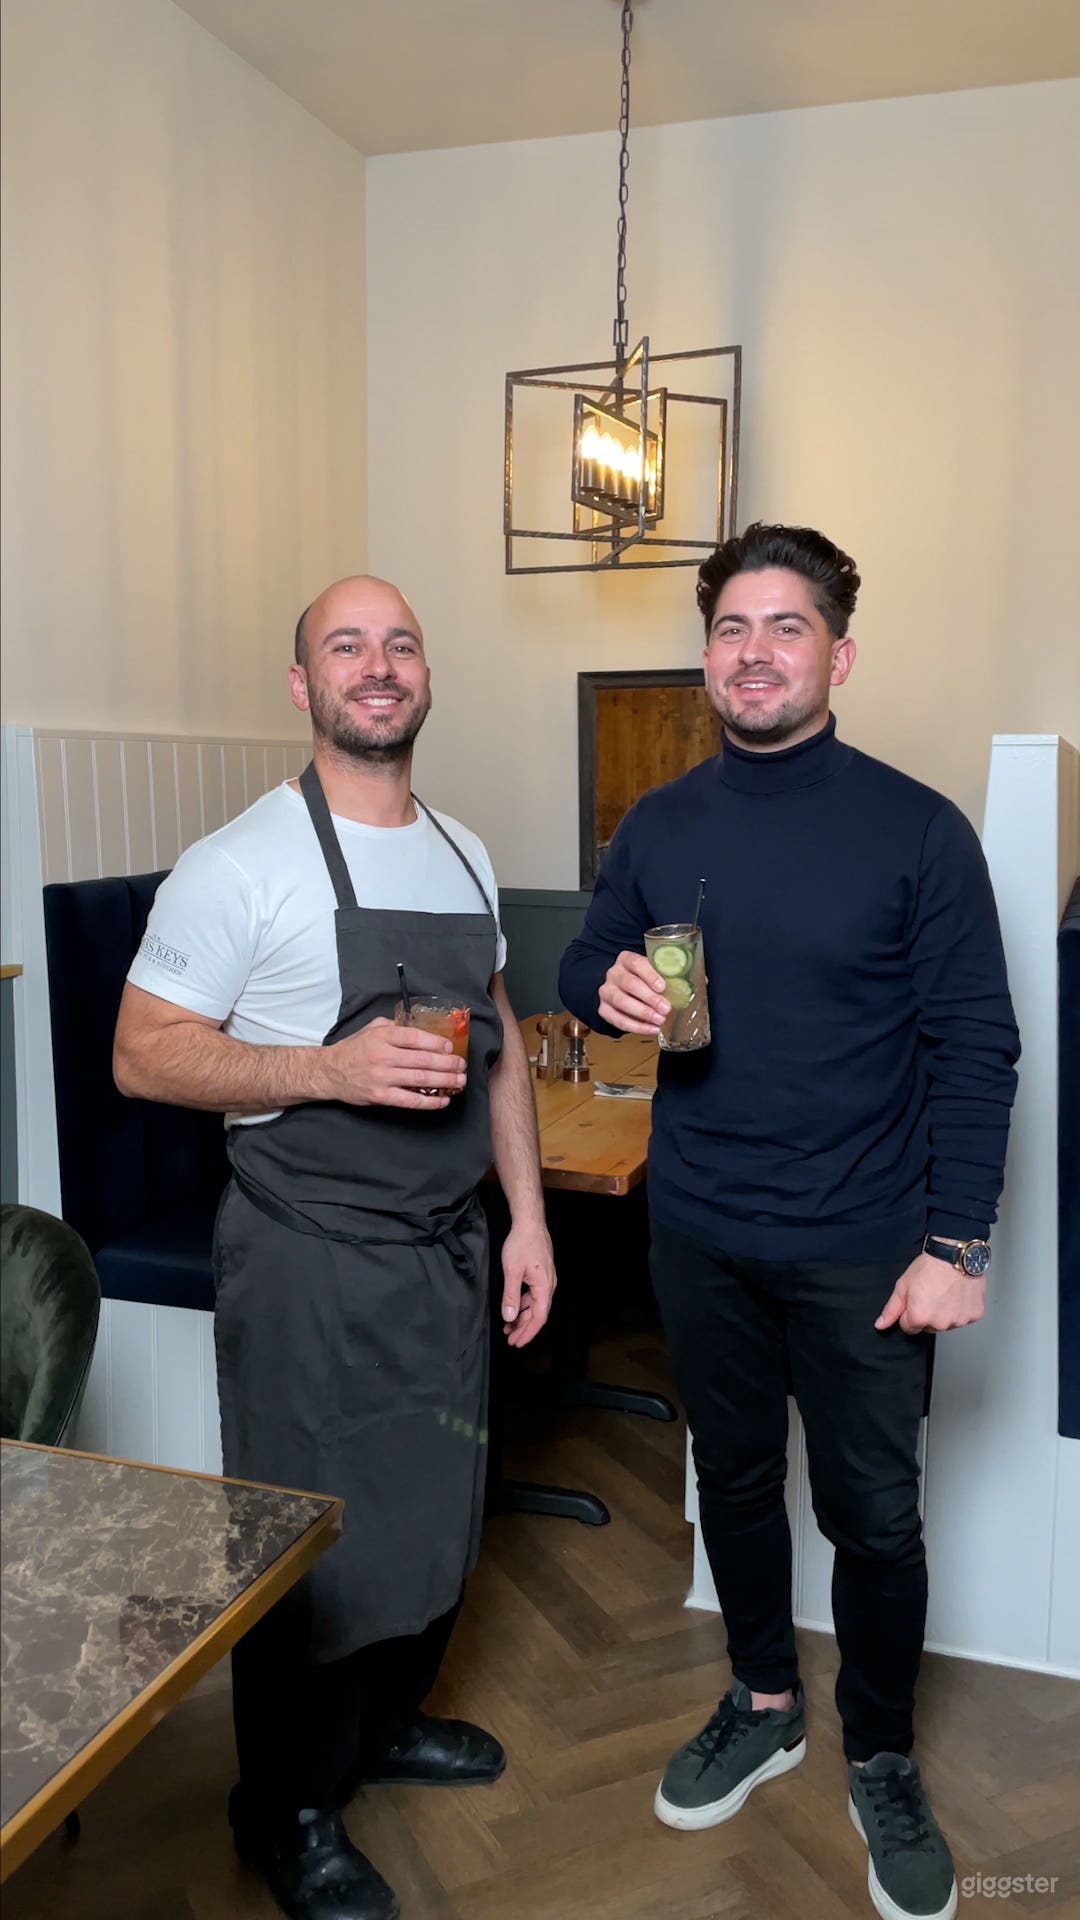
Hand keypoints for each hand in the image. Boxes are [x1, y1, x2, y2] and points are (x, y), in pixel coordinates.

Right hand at [319, 1018, 465, 1109]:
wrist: (329, 1071)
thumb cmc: (354, 1049)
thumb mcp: (372, 1029)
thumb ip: (395, 1026)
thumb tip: (421, 1029)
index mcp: (383, 1036)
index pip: (416, 1038)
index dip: (437, 1043)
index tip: (451, 1047)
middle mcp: (384, 1056)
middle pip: (423, 1059)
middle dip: (448, 1063)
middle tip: (462, 1066)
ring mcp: (382, 1077)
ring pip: (420, 1079)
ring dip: (445, 1081)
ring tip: (460, 1082)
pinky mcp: (381, 1096)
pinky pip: (410, 1100)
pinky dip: (429, 1101)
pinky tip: (443, 1100)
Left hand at [500, 1219, 556, 1348]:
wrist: (529, 1223)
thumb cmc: (521, 1243)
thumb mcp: (512, 1271)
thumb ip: (510, 1296)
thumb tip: (509, 1317)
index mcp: (544, 1287)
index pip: (539, 1318)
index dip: (528, 1333)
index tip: (517, 1343)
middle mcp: (548, 1286)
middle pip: (537, 1314)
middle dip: (523, 1328)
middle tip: (510, 1340)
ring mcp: (545, 1280)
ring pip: (535, 1305)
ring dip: (522, 1316)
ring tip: (508, 1327)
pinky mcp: (540, 1274)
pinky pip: (533, 1295)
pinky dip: (523, 1304)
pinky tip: (514, 1308)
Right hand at [598, 950, 669, 1036]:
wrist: (626, 991)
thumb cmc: (646, 981)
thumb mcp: (656, 973)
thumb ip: (669, 976)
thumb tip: (695, 985)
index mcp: (626, 959)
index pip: (636, 963)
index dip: (649, 975)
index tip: (663, 987)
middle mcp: (614, 973)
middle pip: (629, 984)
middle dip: (649, 998)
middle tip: (666, 1008)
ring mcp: (606, 991)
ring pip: (621, 1001)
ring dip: (643, 1013)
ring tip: (660, 1020)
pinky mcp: (604, 1009)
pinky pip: (617, 1020)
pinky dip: (636, 1027)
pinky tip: (652, 1029)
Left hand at [875, 1251, 986, 1334]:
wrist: (955, 1254)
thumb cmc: (930, 1266)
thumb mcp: (903, 1286)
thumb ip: (891, 1309)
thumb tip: (881, 1324)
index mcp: (920, 1318)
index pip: (909, 1328)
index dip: (909, 1313)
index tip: (916, 1299)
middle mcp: (940, 1323)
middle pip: (929, 1327)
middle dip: (928, 1314)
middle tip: (932, 1293)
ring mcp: (960, 1320)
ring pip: (948, 1322)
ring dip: (946, 1312)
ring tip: (946, 1292)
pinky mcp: (975, 1314)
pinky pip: (965, 1317)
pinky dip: (962, 1308)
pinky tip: (959, 1293)